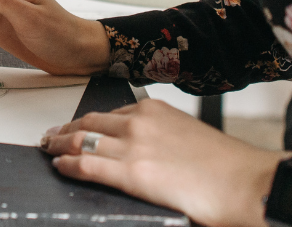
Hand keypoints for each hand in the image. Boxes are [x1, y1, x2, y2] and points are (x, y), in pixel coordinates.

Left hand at [41, 98, 285, 226]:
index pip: (111, 112)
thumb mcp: (187, 136)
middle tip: (52, 135)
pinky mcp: (132, 173)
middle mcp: (141, 121)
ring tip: (48, 149)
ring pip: (83, 138)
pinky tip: (59, 165)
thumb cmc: (224, 165)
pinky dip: (67, 163)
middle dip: (67, 128)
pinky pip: (87, 163)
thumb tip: (148, 150)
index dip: (88, 120)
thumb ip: (162, 137)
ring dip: (60, 144)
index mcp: (156, 109)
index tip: (77, 125)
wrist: (242, 180)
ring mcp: (134, 146)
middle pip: (91, 121)